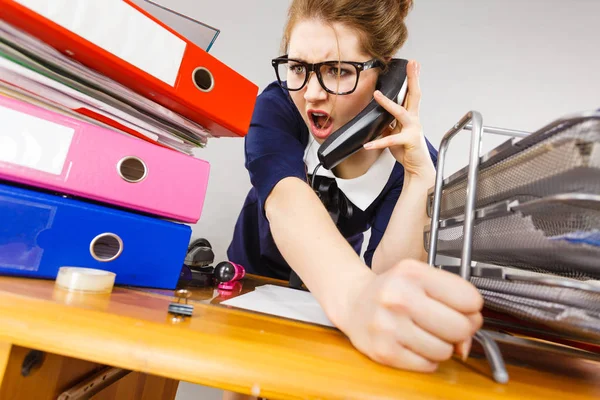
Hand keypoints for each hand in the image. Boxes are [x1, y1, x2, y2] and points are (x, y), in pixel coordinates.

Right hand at [336, 259, 482, 371]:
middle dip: (460, 330)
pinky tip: (414, 343)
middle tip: (446, 325)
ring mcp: (390, 326)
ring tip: (426, 334)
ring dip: (442, 346)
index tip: (462, 309)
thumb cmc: (392, 290)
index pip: (468, 298)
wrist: (354, 302)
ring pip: (445, 350)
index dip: (472, 307)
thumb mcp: (420, 277)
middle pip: (460, 327)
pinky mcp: (384, 351)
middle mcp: (399, 297)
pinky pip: (427, 365)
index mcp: (412, 273)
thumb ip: (453, 299)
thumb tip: (469, 338)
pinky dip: (427, 358)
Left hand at [364, 60, 434, 179]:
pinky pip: (390, 140)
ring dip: (387, 103)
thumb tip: (378, 116)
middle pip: (414, 95)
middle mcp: (414, 120)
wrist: (417, 167)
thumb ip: (389, 123)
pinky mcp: (409, 141)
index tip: (413, 64)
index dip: (413, 78)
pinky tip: (368, 144)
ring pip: (400, 112)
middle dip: (413, 79)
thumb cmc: (407, 150)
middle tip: (412, 64)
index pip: (412, 94)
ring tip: (377, 95)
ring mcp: (413, 129)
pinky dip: (378, 142)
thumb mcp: (396, 133)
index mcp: (411, 116)